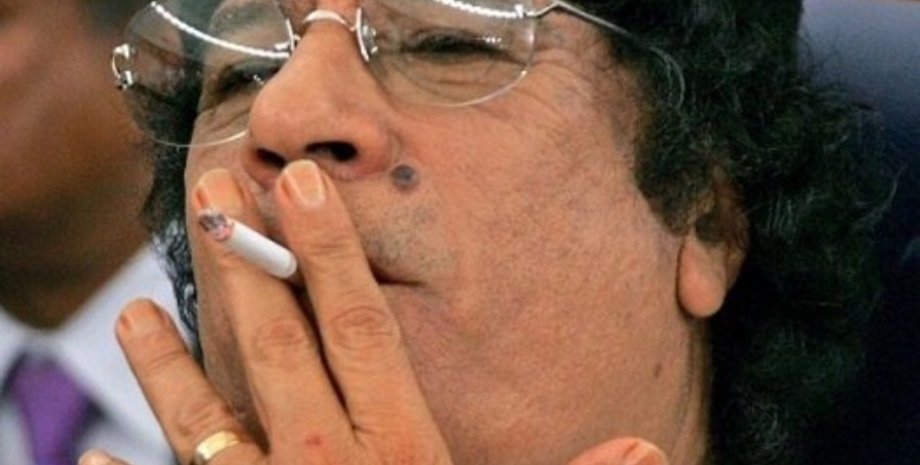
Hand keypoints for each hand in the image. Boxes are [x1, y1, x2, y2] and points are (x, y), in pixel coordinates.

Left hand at [82, 160, 667, 464]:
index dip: (330, 253)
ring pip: (208, 419)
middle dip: (245, 264)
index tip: (302, 187)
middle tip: (210, 194)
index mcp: (399, 450)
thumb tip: (653, 449)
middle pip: (276, 347)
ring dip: (168, 363)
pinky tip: (94, 453)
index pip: (359, 328)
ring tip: (135, 311)